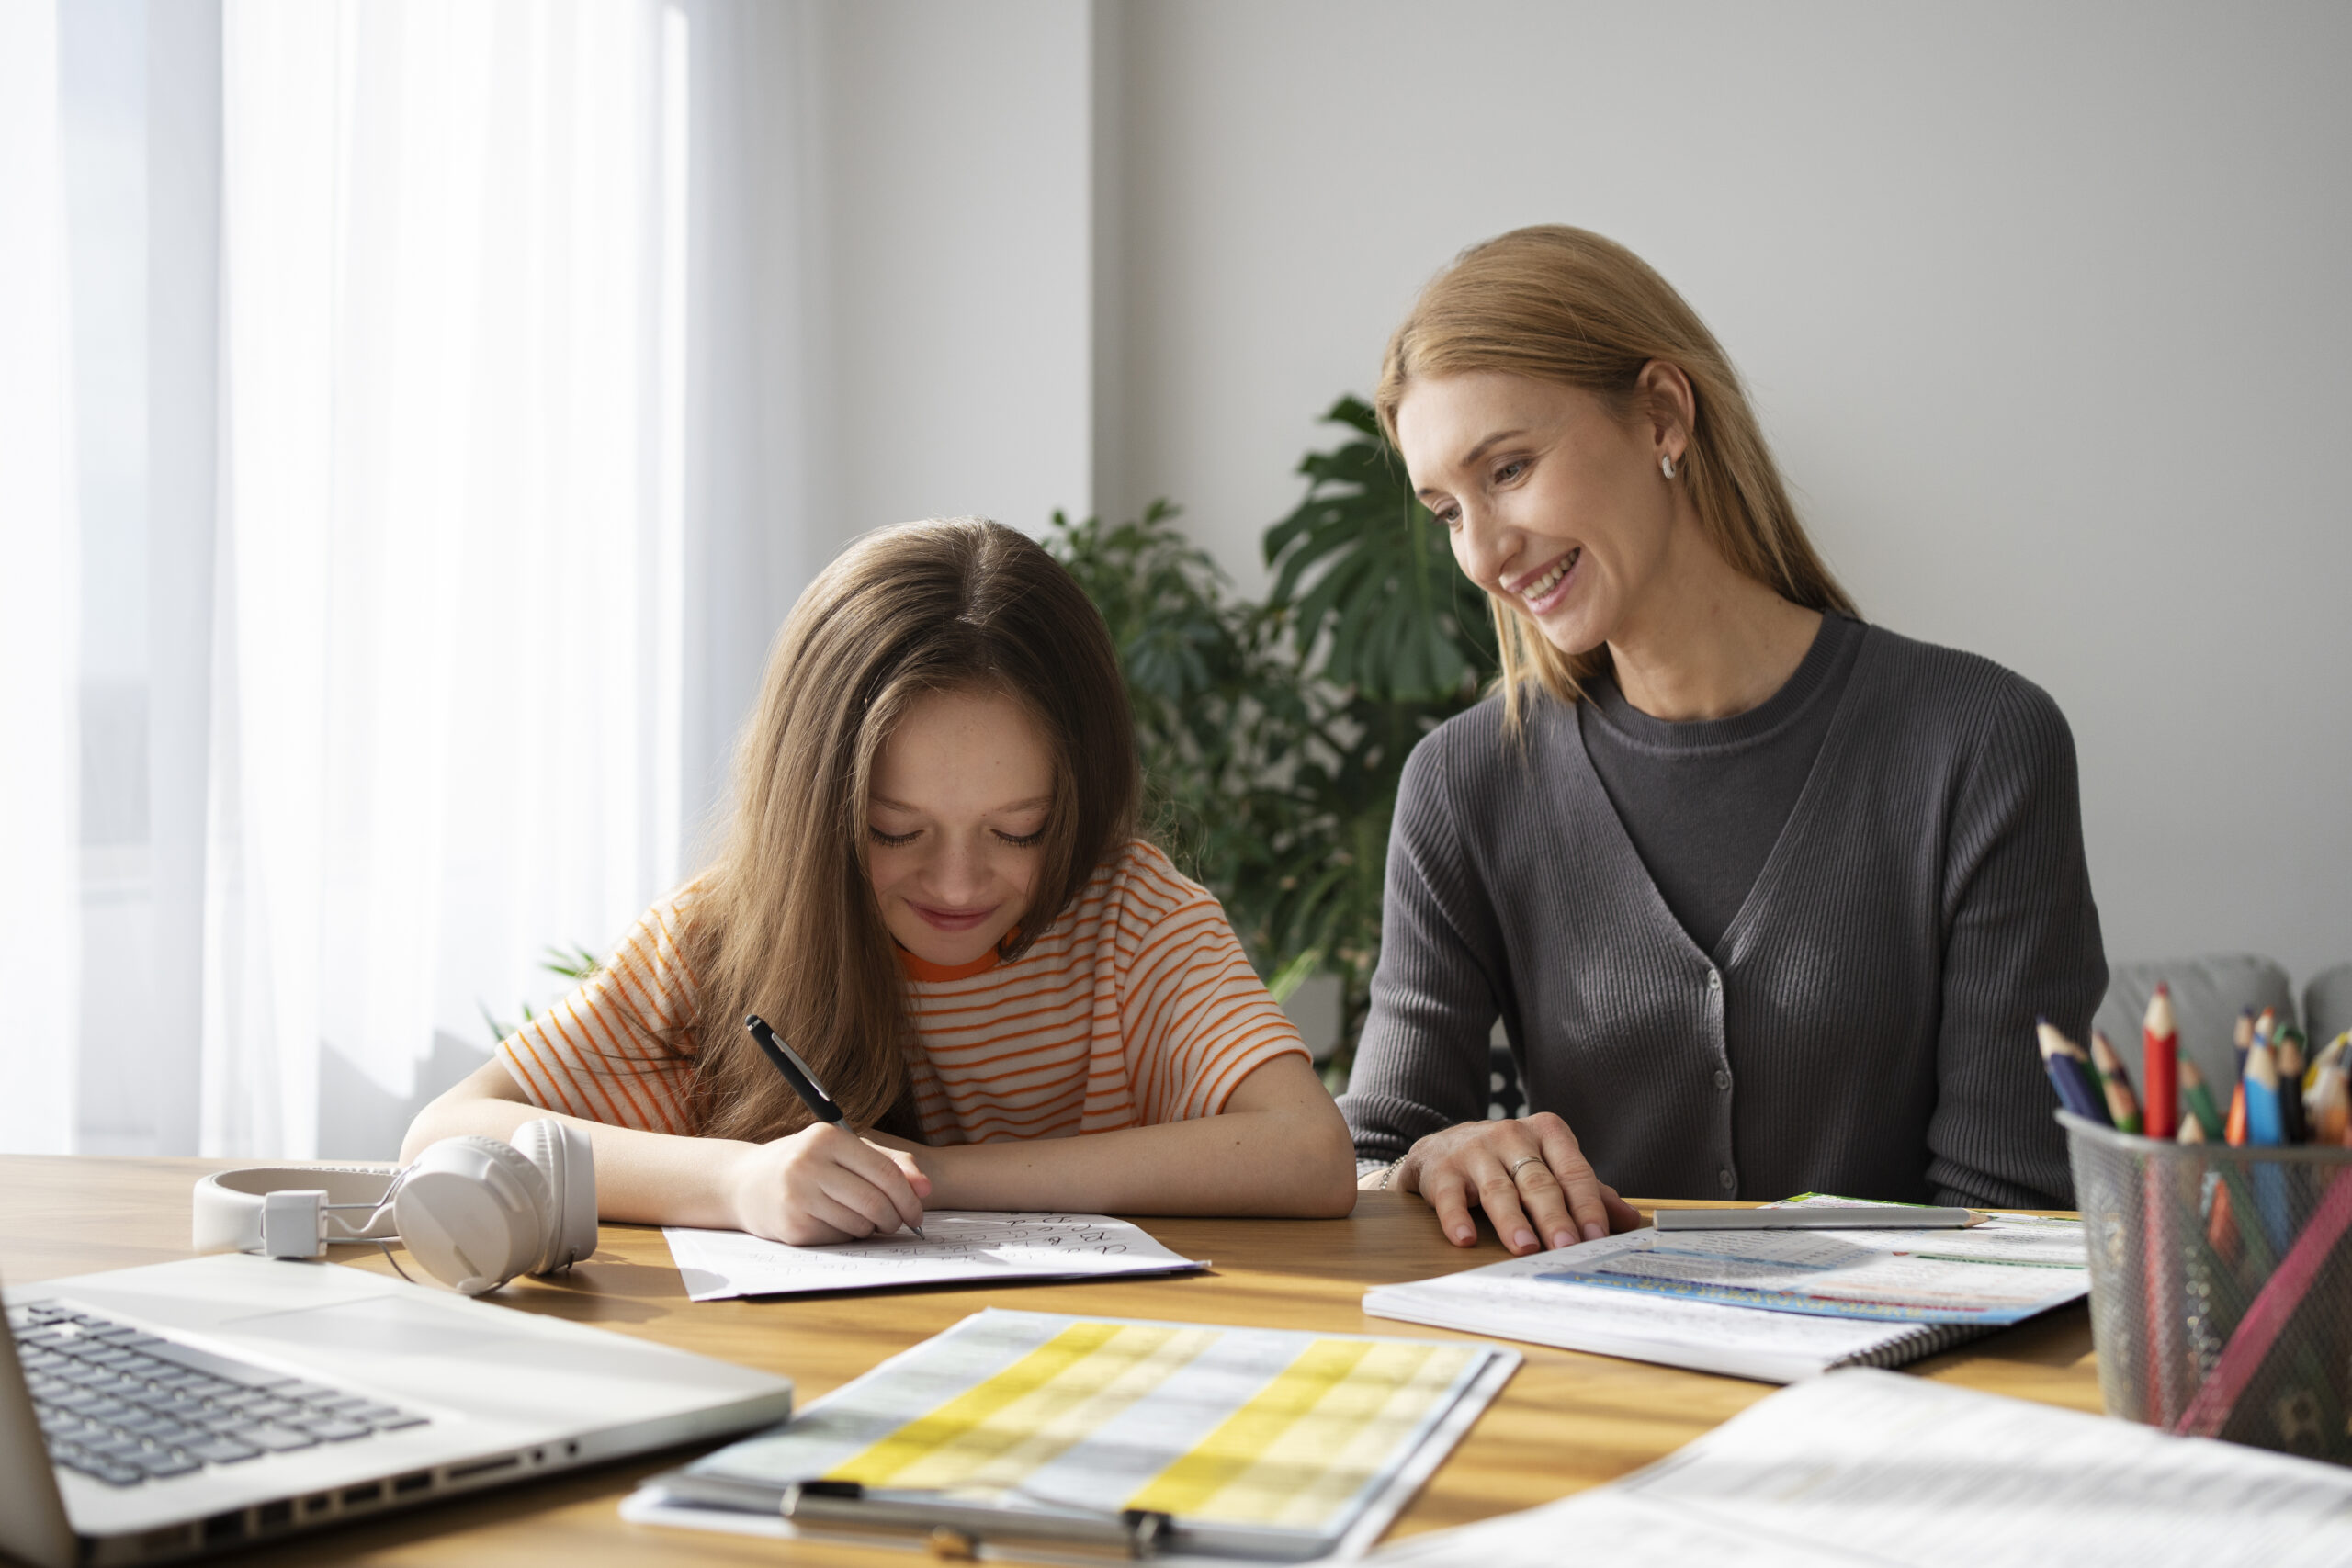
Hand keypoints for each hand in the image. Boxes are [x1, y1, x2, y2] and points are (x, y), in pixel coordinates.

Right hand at [724, 1123, 930, 1244]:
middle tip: (900, 1223)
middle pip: (875, 1202)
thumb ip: (889, 1162)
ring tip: (865, 1220)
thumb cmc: (802, 1163)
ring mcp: (797, 1197)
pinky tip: (835, 1222)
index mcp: (826, 1138)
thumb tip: (926, 1188)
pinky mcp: (791, 1227)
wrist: (743, 1183)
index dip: (909, 1197)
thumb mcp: (842, 1150)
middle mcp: (809, 1165)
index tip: (918, 1211)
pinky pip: (838, 1237)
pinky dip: (847, 1235)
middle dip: (896, 1218)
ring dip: (872, 1228)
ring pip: (859, 1224)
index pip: (884, 1172)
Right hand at [1395, 1113, 1641, 1253]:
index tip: (1597, 1235)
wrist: (1442, 1148)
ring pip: (1499, 1189)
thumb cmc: (1507, 1161)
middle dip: (1554, 1216)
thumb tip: (1630, 1220)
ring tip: (1526, 1247)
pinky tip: (1465, 1238)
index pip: (1573, 1170)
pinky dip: (1456, 1218)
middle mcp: (1511, 1136)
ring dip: (1512, 1220)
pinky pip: (1450, 1197)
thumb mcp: (1548, 1166)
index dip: (1587, 1204)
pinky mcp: (1442, 1170)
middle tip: (1567, 1246)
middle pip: (1538, 1182)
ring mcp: (1474, 1151)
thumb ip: (1587, 1192)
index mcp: (1546, 1132)